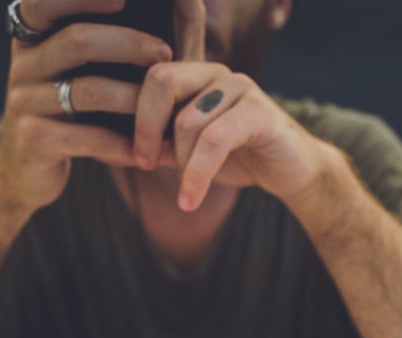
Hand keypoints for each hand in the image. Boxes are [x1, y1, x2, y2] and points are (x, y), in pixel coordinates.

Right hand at [0, 0, 195, 210]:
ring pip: (88, 90)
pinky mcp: (33, 139)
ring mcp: (24, 101)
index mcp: (32, 36)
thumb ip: (106, 39)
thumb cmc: (67, 111)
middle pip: (78, 40)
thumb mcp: (75, 72)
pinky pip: (89, 137)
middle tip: (165, 54)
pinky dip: (124, 144)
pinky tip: (149, 150)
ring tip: (166, 107)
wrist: (23, 169)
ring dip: (134, 98)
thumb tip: (173, 4)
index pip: (46, 2)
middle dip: (129, 44)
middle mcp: (23, 63)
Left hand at [133, 62, 338, 211]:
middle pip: (161, 81)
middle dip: (145, 127)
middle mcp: (216, 73)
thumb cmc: (240, 160)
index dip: (134, 116)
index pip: (149, 78)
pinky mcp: (259, 111)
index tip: (134, 156)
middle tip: (144, 163)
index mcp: (196, 77)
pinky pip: (214, 140)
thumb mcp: (187, 155)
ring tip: (186, 192)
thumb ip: (156, 147)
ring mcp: (240, 87)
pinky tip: (191, 200)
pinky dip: (196, 175)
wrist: (292, 173)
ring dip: (180, 164)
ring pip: (187, 121)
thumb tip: (108, 149)